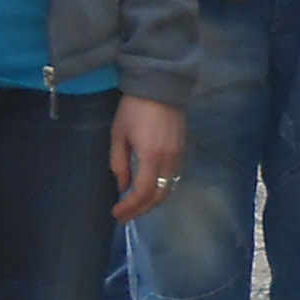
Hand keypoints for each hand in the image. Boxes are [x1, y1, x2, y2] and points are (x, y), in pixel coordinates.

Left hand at [110, 96, 187, 222]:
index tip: (116, 213)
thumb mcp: (118, 134)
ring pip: (169, 187)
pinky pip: (174, 176)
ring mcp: (179, 154)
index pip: (142, 192)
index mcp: (151, 156)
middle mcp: (169, 159)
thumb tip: (123, 186)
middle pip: (159, 195)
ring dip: (152, 201)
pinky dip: (161, 188)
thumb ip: (119, 163)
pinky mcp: (184, 148)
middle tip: (125, 216)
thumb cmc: (134, 108)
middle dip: (141, 209)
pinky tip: (149, 188)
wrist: (161, 84)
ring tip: (136, 205)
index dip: (129, 207)